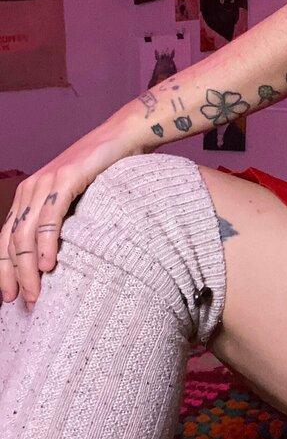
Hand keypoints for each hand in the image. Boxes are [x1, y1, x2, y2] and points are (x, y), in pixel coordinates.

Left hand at [0, 116, 144, 306]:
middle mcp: (30, 189)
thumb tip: (56, 258)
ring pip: (25, 234)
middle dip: (13, 276)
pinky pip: (50, 217)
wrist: (122, 136)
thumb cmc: (104, 170)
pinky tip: (47, 264)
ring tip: (35, 292)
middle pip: (10, 241)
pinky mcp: (66, 179)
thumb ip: (60, 220)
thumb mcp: (75, 199)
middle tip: (24, 301)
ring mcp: (46, 183)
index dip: (3, 270)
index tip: (10, 296)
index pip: (5, 239)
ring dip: (27, 268)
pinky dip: (45, 243)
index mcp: (28, 196)